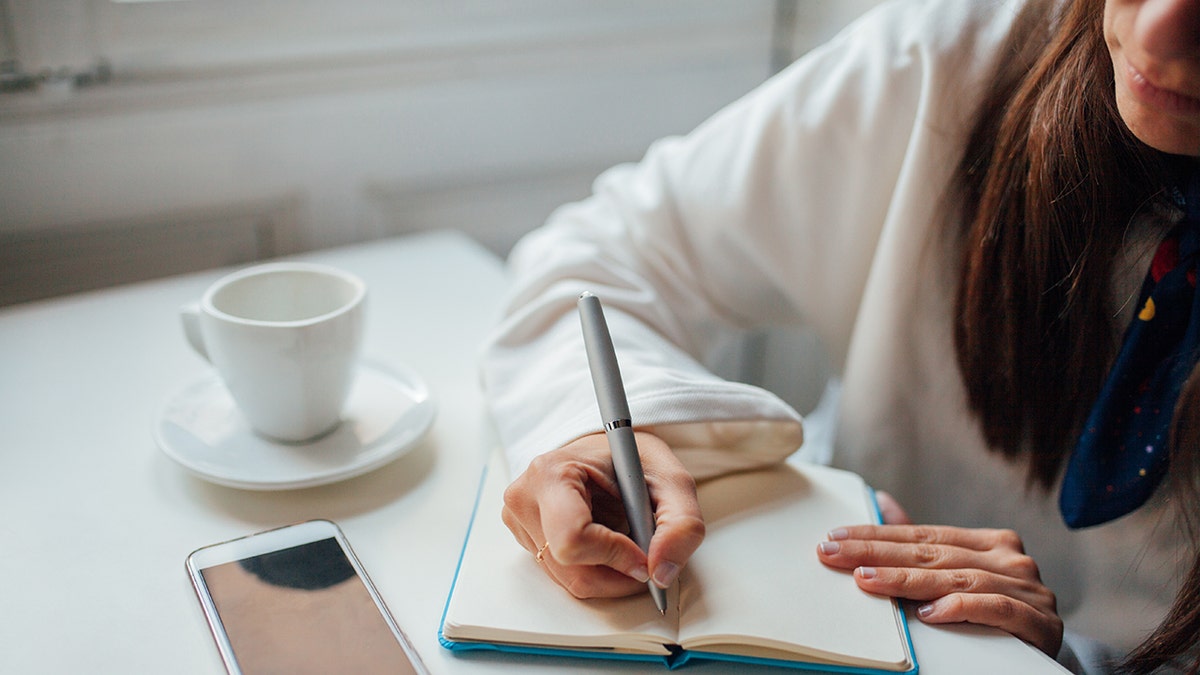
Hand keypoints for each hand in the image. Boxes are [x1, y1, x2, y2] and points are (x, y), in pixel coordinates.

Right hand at [501, 432, 704, 599]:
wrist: (606, 451)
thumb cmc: (632, 459)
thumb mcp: (673, 482)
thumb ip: (681, 525)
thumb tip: (662, 574)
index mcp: (552, 473)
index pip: (573, 539)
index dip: (615, 556)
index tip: (644, 554)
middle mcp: (525, 499)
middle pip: (573, 570)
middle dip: (620, 573)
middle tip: (645, 555)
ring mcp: (520, 521)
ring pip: (571, 581)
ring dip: (611, 574)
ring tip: (626, 541)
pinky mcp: (526, 539)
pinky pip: (565, 577)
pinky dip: (596, 570)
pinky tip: (606, 542)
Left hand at [816, 495, 1062, 657]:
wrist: (1048, 661)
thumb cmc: (995, 616)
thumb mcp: (957, 577)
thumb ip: (922, 544)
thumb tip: (882, 502)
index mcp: (990, 543)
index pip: (922, 535)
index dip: (876, 536)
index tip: (834, 538)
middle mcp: (1011, 559)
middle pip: (933, 554)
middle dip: (878, 553)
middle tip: (834, 554)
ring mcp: (1029, 589)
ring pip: (959, 579)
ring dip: (908, 580)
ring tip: (867, 580)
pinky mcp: (1040, 622)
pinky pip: (998, 609)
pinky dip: (962, 608)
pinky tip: (929, 613)